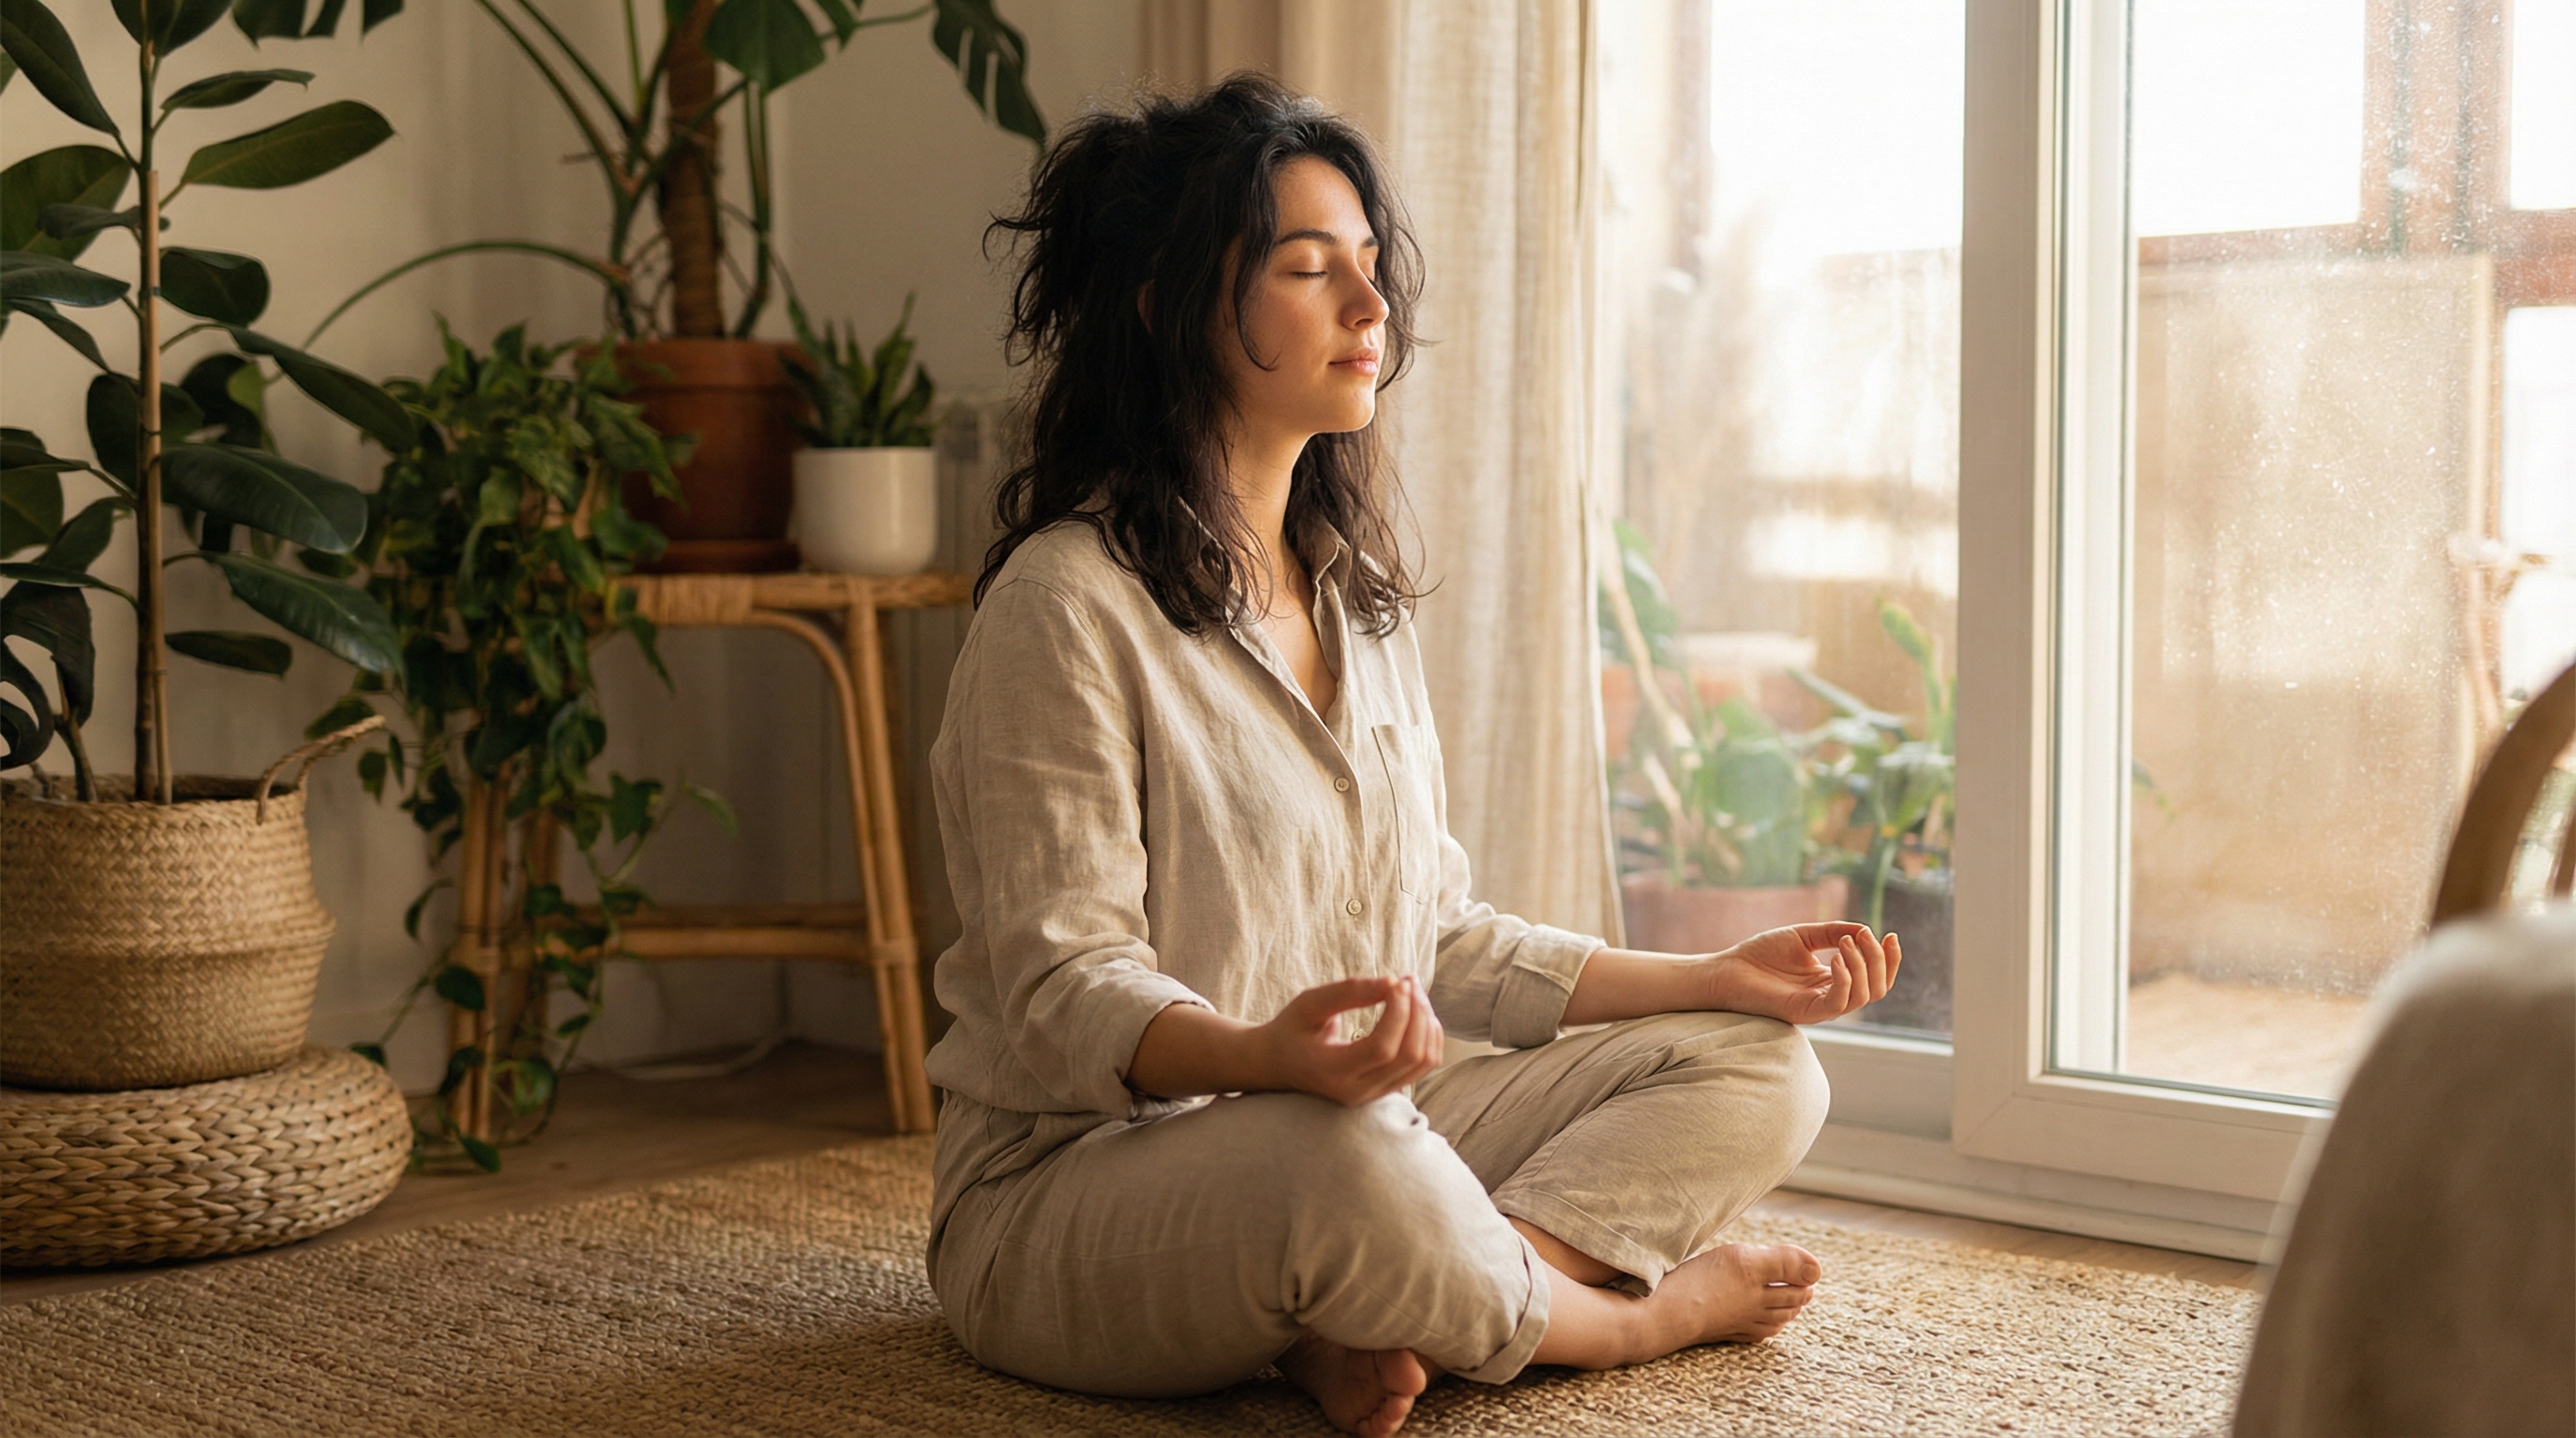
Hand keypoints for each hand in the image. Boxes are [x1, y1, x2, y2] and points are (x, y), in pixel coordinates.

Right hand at [1254, 975, 1444, 1105]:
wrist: (1278, 1064)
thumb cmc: (1292, 1030)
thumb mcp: (1309, 1004)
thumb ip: (1348, 992)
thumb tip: (1392, 982)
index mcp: (1332, 1072)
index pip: (1382, 1048)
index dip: (1399, 1012)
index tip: (1397, 981)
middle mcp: (1357, 1091)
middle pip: (1409, 1055)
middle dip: (1417, 1012)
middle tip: (1407, 980)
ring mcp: (1374, 1095)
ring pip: (1423, 1062)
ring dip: (1427, 1022)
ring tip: (1413, 992)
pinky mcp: (1385, 1089)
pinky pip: (1422, 1066)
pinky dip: (1428, 1036)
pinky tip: (1416, 1011)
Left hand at [1707, 922, 1900, 1025]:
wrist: (1728, 968)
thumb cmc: (1761, 953)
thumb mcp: (1804, 936)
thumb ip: (1834, 933)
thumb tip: (1865, 931)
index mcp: (1835, 980)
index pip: (1876, 977)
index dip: (1890, 959)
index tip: (1890, 934)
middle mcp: (1832, 996)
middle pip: (1877, 989)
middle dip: (1881, 961)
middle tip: (1867, 937)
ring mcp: (1820, 1006)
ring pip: (1863, 996)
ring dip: (1863, 966)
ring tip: (1845, 944)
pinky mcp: (1805, 1012)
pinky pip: (1838, 1004)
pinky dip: (1845, 980)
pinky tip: (1835, 959)